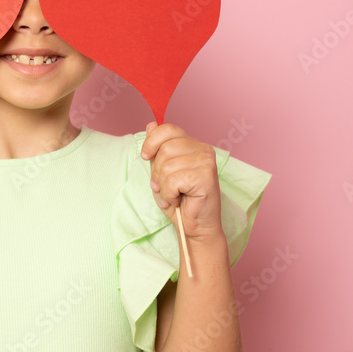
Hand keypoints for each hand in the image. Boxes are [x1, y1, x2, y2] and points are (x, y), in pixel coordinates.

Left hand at [140, 121, 223, 241]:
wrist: (195, 226)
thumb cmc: (179, 200)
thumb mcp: (162, 172)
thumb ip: (158, 150)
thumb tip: (151, 125)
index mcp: (193, 144)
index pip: (168, 130)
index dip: (151, 141)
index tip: (145, 156)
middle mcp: (203, 149)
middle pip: (164, 149)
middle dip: (157, 172)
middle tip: (166, 187)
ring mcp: (206, 162)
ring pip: (166, 166)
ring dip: (163, 186)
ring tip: (173, 195)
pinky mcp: (206, 176)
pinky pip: (173, 181)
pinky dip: (169, 194)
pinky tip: (179, 200)